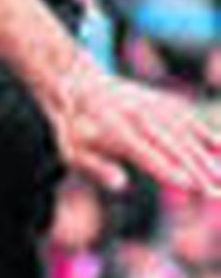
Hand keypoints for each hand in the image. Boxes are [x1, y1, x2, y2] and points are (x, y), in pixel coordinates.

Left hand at [45, 55, 220, 194]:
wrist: (80, 83)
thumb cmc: (75, 128)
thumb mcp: (73, 151)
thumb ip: (95, 167)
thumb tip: (121, 184)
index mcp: (116, 130)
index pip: (146, 153)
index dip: (167, 169)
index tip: (188, 185)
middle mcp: (139, 116)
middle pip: (172, 145)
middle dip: (196, 169)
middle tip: (214, 194)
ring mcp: (153, 106)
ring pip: (185, 132)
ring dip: (206, 156)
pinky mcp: (162, 102)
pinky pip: (187, 116)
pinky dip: (203, 131)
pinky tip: (220, 146)